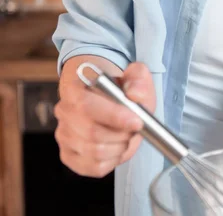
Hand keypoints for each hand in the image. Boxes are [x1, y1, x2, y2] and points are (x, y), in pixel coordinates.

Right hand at [54, 59, 155, 176]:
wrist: (114, 101)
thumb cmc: (123, 89)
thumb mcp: (136, 76)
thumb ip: (138, 79)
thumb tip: (135, 94)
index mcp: (75, 89)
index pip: (86, 106)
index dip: (114, 116)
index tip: (137, 121)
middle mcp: (65, 112)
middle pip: (92, 133)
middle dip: (122, 134)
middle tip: (134, 127)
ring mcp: (64, 136)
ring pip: (96, 152)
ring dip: (120, 147)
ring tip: (125, 135)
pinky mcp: (69, 156)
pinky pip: (95, 167)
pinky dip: (113, 160)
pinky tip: (117, 146)